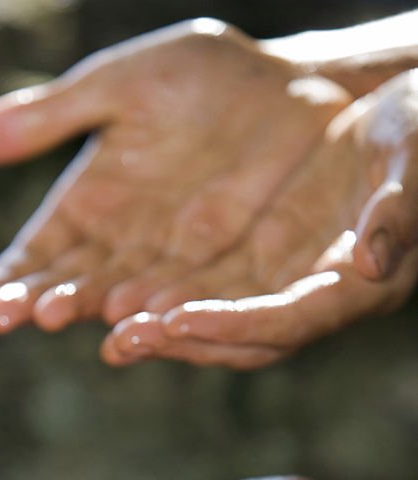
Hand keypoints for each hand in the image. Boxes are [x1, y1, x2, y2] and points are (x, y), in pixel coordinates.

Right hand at [0, 19, 347, 336]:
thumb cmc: (203, 81)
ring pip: (122, 297)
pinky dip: (161, 311)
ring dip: (91, 309)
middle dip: (39, 299)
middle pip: (70, 284)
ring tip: (61, 316)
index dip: (9, 280)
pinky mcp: (220, 275)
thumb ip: (47, 119)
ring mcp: (169, 265)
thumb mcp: (117, 88)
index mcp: (86, 208)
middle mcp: (120, 248)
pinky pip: (186, 297)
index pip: (36, 255)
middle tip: (9, 314)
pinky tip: (140, 321)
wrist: (296, 92)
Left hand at [105, 70, 417, 368]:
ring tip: (109, 335)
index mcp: (355, 286)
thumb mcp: (414, 159)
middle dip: (183, 343)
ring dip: (165, 333)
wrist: (404, 120)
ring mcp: (283, 285)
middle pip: (243, 339)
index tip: (177, 320)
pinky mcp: (259, 265)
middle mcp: (314, 298)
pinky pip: (206, 294)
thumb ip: (397, 211)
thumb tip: (370, 262)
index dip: (233, 324)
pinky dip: (167, 303)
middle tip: (122, 341)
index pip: (288, 320)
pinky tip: (119, 302)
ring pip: (217, 325)